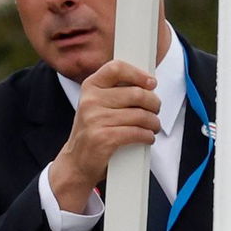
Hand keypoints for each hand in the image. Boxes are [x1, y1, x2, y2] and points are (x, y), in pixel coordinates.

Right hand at [48, 60, 160, 211]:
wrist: (76, 162)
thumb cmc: (94, 131)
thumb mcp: (98, 105)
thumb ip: (117, 91)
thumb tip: (148, 83)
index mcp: (90, 87)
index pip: (116, 68)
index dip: (138, 74)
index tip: (151, 83)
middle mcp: (90, 101)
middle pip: (137, 93)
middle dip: (153, 103)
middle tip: (155, 111)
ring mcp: (95, 119)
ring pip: (141, 115)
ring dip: (153, 123)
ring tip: (152, 127)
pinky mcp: (103, 138)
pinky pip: (138, 132)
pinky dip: (148, 136)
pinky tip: (147, 137)